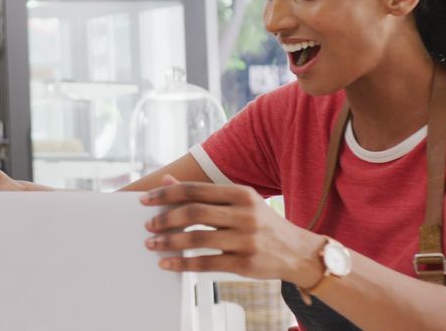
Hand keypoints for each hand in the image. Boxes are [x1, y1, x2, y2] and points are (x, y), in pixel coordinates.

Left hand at [141, 175, 325, 285]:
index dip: (167, 194)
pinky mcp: (246, 263)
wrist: (299, 252)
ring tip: (153, 244)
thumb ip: (204, 193)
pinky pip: (207, 264)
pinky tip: (168, 263)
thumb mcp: (239, 202)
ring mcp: (247, 239)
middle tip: (149, 225)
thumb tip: (168, 182)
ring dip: (170, 242)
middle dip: (165, 219)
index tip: (146, 200)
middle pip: (194, 212)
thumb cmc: (262, 224)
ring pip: (198, 239)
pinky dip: (183, 264)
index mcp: (241, 193)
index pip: (195, 190)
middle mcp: (245, 214)